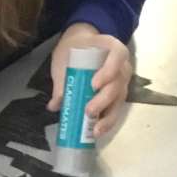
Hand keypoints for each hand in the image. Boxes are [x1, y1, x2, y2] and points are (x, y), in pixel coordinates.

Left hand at [48, 23, 132, 137]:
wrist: (82, 45)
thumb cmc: (75, 48)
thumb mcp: (65, 58)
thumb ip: (61, 80)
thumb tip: (55, 104)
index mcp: (111, 47)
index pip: (118, 55)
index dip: (109, 70)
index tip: (94, 84)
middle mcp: (121, 65)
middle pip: (118, 82)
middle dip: (104, 100)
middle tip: (88, 112)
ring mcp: (121, 81)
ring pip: (119, 99)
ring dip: (108, 116)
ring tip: (95, 130)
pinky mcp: (117, 95)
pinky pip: (116, 108)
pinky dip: (107, 120)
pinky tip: (97, 131)